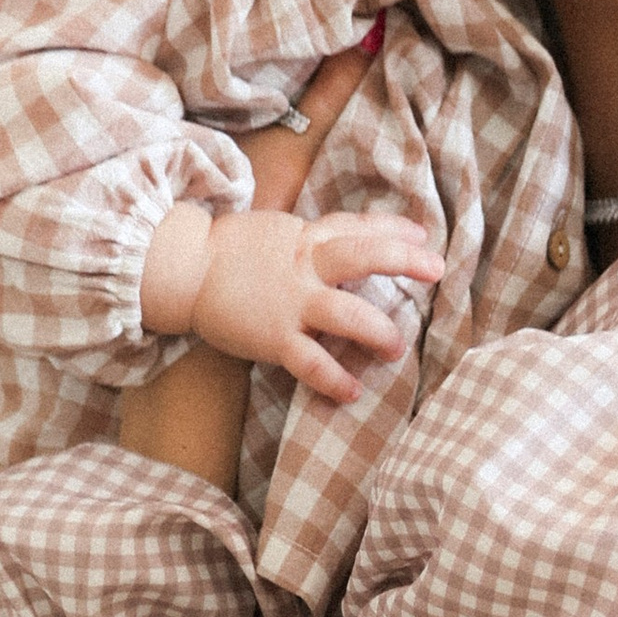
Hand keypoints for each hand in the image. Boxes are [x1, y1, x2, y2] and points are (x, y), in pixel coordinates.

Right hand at [117, 40, 391, 474]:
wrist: (180, 271)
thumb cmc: (229, 254)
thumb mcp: (275, 233)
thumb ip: (312, 238)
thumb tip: (352, 239)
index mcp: (303, 238)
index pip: (355, 226)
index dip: (392, 229)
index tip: (422, 233)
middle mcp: (303, 266)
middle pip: (363, 255)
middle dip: (404, 260)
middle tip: (436, 270)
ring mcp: (290, 302)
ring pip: (346, 313)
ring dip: (378, 330)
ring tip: (398, 346)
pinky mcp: (273, 337)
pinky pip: (311, 360)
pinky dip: (335, 378)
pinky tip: (354, 390)